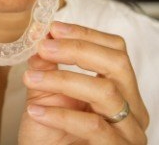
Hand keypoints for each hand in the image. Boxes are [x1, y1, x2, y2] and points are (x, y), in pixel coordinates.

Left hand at [19, 21, 148, 144]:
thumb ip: (45, 69)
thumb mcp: (45, 96)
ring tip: (31, 78)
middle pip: (117, 63)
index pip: (113, 50)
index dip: (84, 34)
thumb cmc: (50, 134)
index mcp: (119, 89)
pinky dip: (60, 115)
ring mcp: (129, 130)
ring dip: (62, 79)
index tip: (54, 28)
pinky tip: (35, 111)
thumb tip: (42, 41)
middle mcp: (131, 107)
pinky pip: (93, 125)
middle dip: (77, 49)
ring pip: (106, 91)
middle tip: (44, 46)